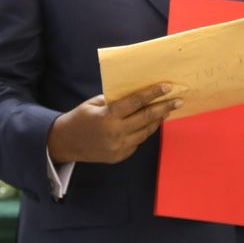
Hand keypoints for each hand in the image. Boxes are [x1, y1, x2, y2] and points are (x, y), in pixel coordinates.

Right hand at [47, 83, 182, 164]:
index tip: (168, 87)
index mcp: (108, 116)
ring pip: (145, 132)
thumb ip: (115, 100)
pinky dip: (144, 132)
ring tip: (166, 111)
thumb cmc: (80, 117)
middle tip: (178, 101)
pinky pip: (137, 142)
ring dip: (157, 121)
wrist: (65, 143)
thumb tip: (137, 95)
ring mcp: (119, 147)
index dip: (153, 94)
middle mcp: (116, 133)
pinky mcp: (120, 156)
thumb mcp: (94, 103)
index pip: (136, 102)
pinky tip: (149, 124)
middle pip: (146, 118)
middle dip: (164, 108)